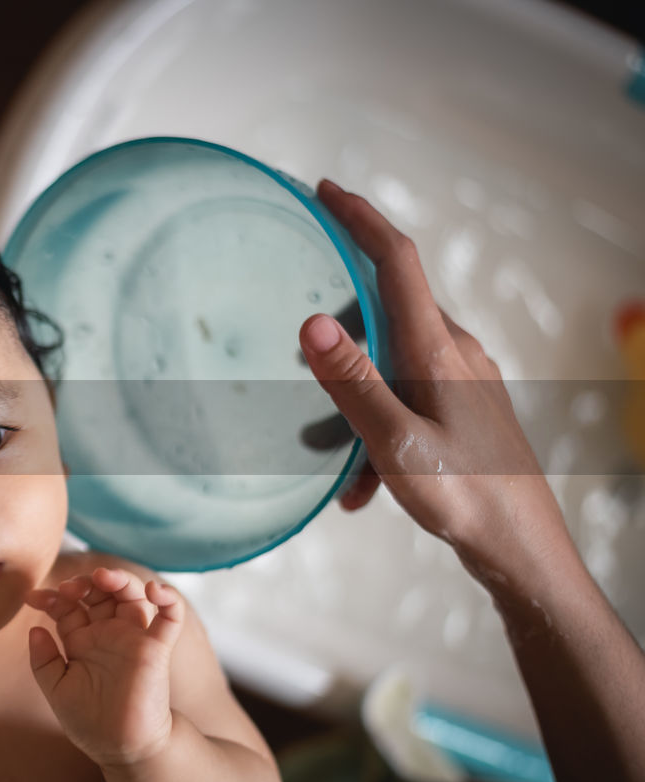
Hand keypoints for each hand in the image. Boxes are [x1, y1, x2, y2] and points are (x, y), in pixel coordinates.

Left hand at [25, 568, 182, 766]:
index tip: (32, 597)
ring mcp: (133, 638)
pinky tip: (154, 590)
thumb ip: (43, 660)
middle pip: (100, 593)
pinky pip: (171, 617)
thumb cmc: (89, 722)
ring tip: (104, 577)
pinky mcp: (157, 649)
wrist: (122, 749)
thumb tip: (34, 628)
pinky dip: (169, 598)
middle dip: (84, 582)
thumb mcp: (56, 689)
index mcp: (83, 641)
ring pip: (132, 594)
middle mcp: (108, 634)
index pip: (68, 607)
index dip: (51, 597)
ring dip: (120, 578)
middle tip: (70, 588)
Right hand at [299, 179, 569, 576]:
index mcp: (437, 348)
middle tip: (300, 351)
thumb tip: (312, 322)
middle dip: (339, 329)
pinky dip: (375, 432)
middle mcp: (454, 352)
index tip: (324, 190)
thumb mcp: (395, 441)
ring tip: (330, 459)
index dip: (359, 219)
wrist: (523, 549)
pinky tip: (362, 490)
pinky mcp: (465, 408)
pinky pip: (405, 400)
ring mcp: (463, 379)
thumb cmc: (465, 496)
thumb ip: (352, 381)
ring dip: (353, 402)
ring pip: (391, 364)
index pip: (395, 260)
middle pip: (387, 309)